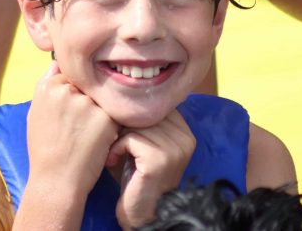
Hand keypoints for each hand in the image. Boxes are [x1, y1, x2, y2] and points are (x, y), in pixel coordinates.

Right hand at [25, 62, 119, 197]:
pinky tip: (96, 142)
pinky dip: (109, 126)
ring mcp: (87, 103)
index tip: (69, 116)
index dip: (73, 96)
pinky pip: (113, 114)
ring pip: (102, 99)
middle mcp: (67, 91)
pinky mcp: (106, 118)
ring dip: (99, 113)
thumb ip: (47, 85)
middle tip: (78, 129)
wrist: (56, 181)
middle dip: (87, 103)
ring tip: (86, 136)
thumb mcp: (36, 113)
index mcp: (48, 87)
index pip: (71, 76)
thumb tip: (57, 62)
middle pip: (88, 86)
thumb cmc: (44, 150)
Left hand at [107, 110, 195, 229]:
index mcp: (186, 131)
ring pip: (135, 123)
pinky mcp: (160, 158)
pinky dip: (117, 148)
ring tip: (117, 155)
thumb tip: (126, 88)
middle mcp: (186, 138)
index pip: (155, 104)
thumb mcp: (145, 142)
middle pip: (145, 112)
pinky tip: (116, 161)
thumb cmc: (136, 176)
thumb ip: (144, 119)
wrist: (141, 213)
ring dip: (119, 138)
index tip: (127, 136)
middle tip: (118, 146)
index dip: (134, 116)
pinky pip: (130, 138)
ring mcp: (175, 149)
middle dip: (125, 127)